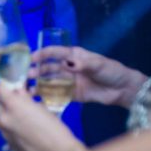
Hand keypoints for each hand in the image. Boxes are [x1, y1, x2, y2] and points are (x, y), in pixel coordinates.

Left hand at [0, 85, 85, 150]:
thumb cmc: (55, 128)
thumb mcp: (41, 107)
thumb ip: (25, 97)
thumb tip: (17, 91)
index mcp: (12, 106)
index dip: (7, 84)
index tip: (15, 84)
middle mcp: (3, 118)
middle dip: (5, 97)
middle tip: (19, 97)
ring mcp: (4, 132)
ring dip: (6, 110)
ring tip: (21, 111)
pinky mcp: (8, 143)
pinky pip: (3, 127)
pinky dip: (9, 122)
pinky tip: (22, 125)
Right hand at [30, 46, 145, 107]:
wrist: (123, 90)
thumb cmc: (111, 71)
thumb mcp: (99, 64)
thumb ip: (83, 64)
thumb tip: (67, 64)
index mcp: (73, 55)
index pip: (54, 52)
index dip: (42, 54)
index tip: (31, 58)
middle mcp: (68, 66)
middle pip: (49, 67)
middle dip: (37, 71)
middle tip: (26, 76)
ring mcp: (69, 81)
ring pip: (49, 81)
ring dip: (38, 83)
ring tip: (27, 88)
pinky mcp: (71, 94)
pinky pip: (56, 94)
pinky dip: (46, 95)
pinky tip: (37, 98)